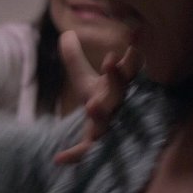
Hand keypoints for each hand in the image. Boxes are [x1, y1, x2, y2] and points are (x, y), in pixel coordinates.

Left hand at [52, 30, 141, 164]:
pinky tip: (58, 159)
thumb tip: (66, 34)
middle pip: (118, 90)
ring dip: (101, 111)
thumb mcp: (83, 77)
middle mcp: (115, 103)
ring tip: (92, 106)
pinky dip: (74, 155)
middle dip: (116, 77)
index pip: (127, 68)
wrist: (100, 130)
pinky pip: (86, 148)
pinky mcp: (94, 140)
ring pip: (106, 118)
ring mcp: (106, 123)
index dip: (131, 53)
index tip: (134, 35)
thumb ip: (73, 57)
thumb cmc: (97, 98)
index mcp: (115, 86)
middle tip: (111, 62)